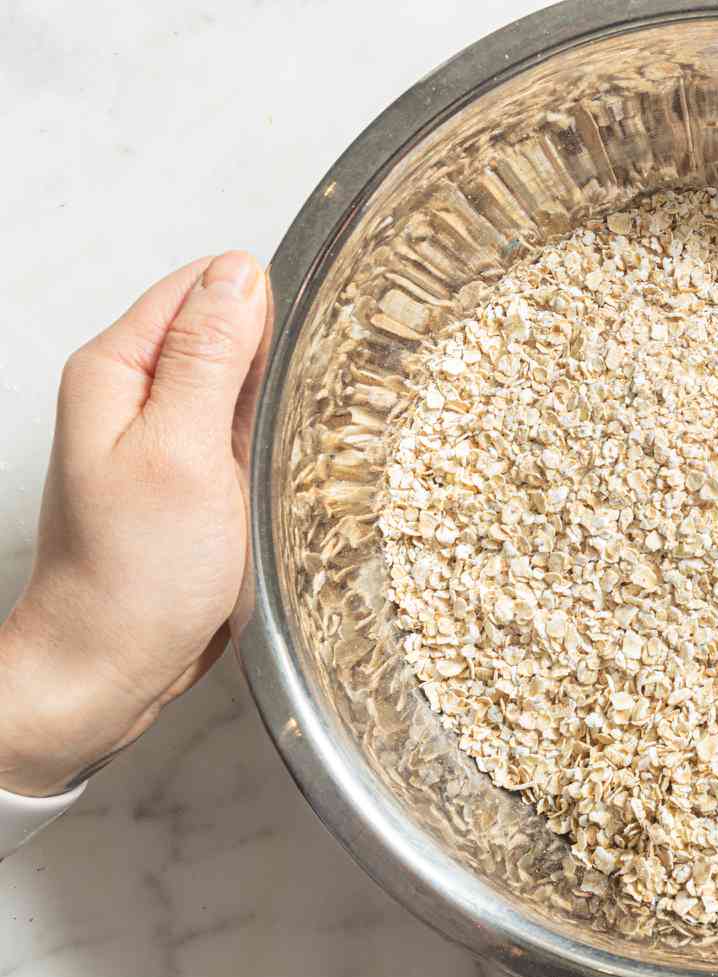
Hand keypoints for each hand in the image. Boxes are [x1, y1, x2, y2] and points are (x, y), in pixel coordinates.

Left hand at [0, 252, 268, 798]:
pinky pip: (236, 444)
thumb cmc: (135, 578)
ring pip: (235, 392)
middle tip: (318, 402)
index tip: (315, 335)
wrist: (107, 667)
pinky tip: (286, 477)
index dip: (262, 302)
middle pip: (220, 335)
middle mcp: (129, 397)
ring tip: (306, 444)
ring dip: (276, 411)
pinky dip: (267, 452)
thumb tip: (240, 276)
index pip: (200, 288)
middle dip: (274, 359)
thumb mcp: (181, 453)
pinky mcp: (184, 487)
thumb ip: (209, 358)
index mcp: (114, 370)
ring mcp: (157, 443)